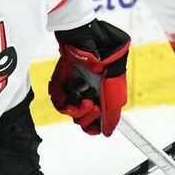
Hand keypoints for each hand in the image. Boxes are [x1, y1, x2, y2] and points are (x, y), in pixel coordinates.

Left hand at [50, 20, 130, 135]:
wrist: (90, 41)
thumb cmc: (107, 59)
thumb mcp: (115, 89)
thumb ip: (112, 113)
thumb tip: (107, 133)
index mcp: (101, 96)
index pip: (95, 121)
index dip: (96, 126)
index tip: (99, 125)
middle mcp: (87, 94)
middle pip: (83, 122)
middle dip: (89, 118)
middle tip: (94, 105)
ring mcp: (73, 90)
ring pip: (71, 115)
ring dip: (79, 111)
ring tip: (86, 100)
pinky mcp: (61, 85)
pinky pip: (59, 102)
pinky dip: (66, 102)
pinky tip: (75, 94)